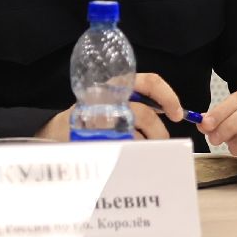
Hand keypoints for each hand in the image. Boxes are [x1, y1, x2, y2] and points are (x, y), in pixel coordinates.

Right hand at [35, 72, 182, 140]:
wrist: (59, 130)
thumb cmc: (94, 117)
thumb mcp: (115, 102)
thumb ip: (140, 105)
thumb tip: (171, 115)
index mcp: (118, 84)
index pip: (150, 82)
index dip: (168, 97)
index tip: (178, 114)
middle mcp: (108, 96)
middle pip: (144, 114)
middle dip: (159, 132)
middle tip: (163, 143)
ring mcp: (99, 117)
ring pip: (134, 133)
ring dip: (144, 145)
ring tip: (145, 152)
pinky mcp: (91, 136)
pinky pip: (120, 146)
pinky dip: (129, 153)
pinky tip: (126, 155)